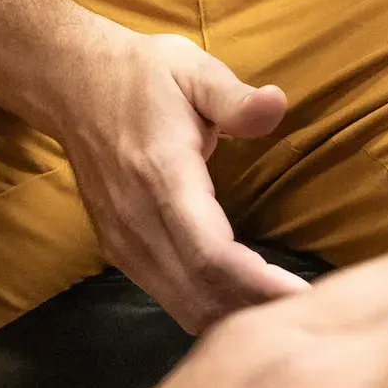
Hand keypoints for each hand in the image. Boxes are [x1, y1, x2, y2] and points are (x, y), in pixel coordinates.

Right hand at [41, 15, 306, 331]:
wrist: (72, 84)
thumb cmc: (142, 75)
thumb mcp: (193, 69)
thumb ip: (235, 97)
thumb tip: (278, 103)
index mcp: (160, 173)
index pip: (210, 252)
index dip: (257, 284)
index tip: (305, 297)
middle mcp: (136, 218)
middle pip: (202, 292)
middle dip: (258, 310)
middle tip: (316, 314)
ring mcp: (123, 240)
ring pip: (184, 306)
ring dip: (236, 317)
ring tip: (288, 315)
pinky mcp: (119, 251)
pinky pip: (170, 298)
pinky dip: (211, 311)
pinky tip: (248, 305)